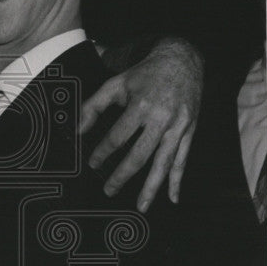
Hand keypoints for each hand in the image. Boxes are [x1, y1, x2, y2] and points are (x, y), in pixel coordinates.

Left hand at [80, 38, 202, 211]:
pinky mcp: (189, 131)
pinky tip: (172, 198)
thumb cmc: (145, 74)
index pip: (118, 136)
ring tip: (141, 206)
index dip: (103, 152)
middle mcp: (161, 119)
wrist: (183, 60)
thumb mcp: (116, 84)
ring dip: (151, 187)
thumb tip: (77, 129)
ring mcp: (178, 127)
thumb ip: (93, 106)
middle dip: (122, 176)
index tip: (92, 164)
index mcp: (141, 106)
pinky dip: (177, 181)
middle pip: (140, 155)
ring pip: (163, 163)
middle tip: (108, 190)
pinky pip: (182, 160)